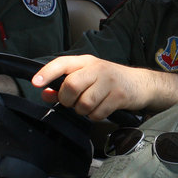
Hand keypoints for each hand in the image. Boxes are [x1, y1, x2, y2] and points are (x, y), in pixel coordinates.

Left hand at [33, 55, 149, 120]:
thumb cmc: (111, 80)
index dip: (47, 73)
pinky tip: (101, 109)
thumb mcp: (88, 77)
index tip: (36, 83)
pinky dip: (95, 116)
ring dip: (82, 110)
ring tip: (90, 105)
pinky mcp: (119, 96)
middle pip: (71, 85)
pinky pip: (97, 113)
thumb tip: (45, 93)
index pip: (62, 63)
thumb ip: (65, 84)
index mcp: (86, 61)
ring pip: (84, 103)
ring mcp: (109, 82)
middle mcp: (97, 68)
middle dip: (67, 99)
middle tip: (72, 101)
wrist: (141, 83)